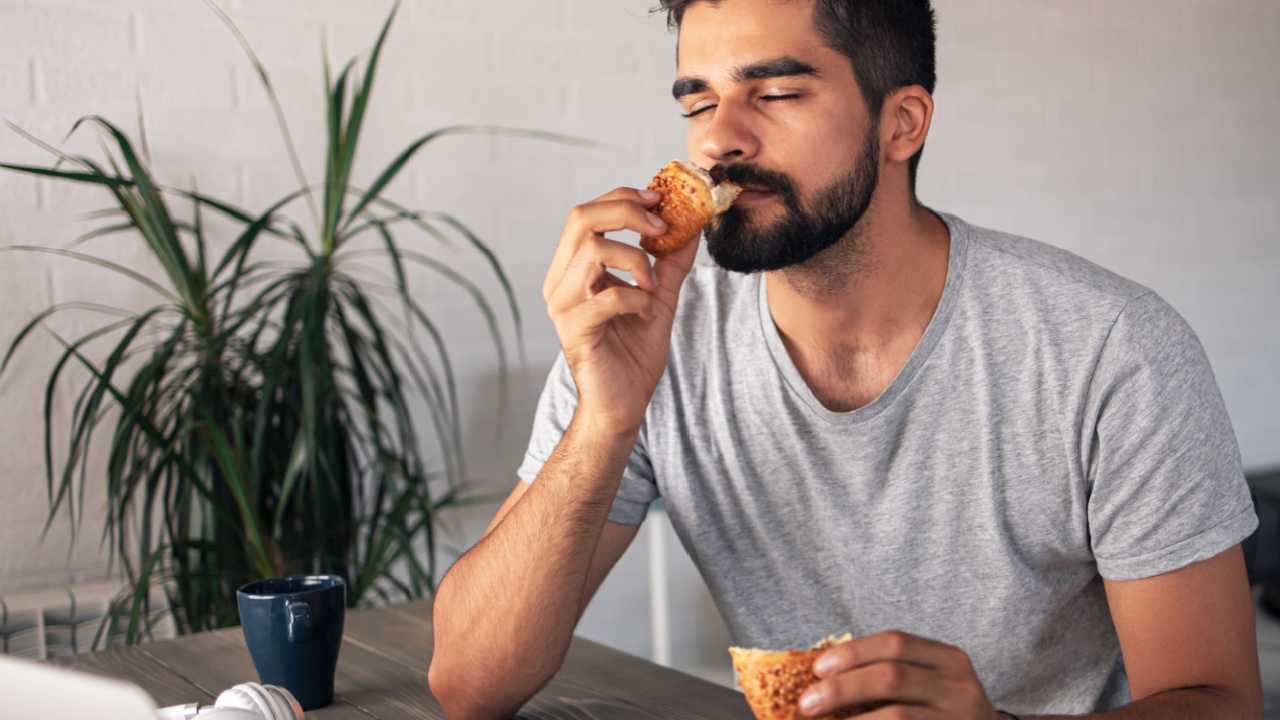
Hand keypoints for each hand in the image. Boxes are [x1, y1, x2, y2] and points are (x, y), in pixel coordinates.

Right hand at [542, 187, 697, 432]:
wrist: (623, 404)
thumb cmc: (633, 353)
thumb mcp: (659, 296)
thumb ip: (670, 261)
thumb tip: (692, 225)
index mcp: (572, 269)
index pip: (586, 213)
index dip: (622, 198)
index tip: (659, 199)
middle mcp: (559, 281)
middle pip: (581, 218)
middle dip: (626, 211)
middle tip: (660, 226)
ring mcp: (562, 304)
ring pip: (594, 251)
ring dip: (636, 261)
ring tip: (654, 286)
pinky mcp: (574, 329)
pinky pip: (608, 295)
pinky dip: (638, 298)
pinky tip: (647, 313)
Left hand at [800, 631, 998, 718]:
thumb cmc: (944, 713)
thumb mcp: (929, 686)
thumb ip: (890, 675)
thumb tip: (821, 676)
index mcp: (949, 659)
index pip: (895, 643)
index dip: (852, 652)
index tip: (817, 668)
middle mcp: (961, 686)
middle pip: (891, 676)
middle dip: (842, 688)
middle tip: (807, 703)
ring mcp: (960, 718)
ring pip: (897, 714)